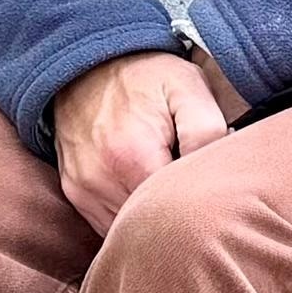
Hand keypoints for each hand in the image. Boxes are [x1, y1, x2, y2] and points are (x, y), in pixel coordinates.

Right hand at [54, 50, 231, 231]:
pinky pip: (108, 224)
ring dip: (152, 217)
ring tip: (167, 186)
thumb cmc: (144, 76)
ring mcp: (84, 191)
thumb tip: (216, 171)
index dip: (201, 197)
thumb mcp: (187, 87)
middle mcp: (101, 181)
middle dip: (178, 210)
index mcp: (134, 158)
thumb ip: (207, 131)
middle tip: (192, 183)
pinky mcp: (75, 193)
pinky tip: (144, 192)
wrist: (87, 63)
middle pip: (154, 222)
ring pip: (130, 228)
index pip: (179, 207)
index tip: (208, 178)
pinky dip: (130, 216)